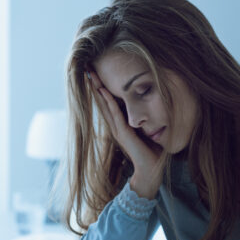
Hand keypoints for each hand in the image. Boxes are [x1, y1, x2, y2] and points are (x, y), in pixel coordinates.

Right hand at [87, 70, 163, 198]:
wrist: (150, 171)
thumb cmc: (151, 152)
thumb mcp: (146, 131)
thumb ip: (143, 120)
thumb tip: (149, 107)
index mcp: (120, 124)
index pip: (109, 102)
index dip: (102, 88)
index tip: (97, 73)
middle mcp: (116, 126)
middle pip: (102, 101)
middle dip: (95, 85)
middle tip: (88, 69)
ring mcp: (117, 130)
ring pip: (105, 105)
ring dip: (98, 90)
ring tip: (91, 76)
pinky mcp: (123, 134)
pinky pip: (115, 114)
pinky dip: (109, 102)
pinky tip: (104, 91)